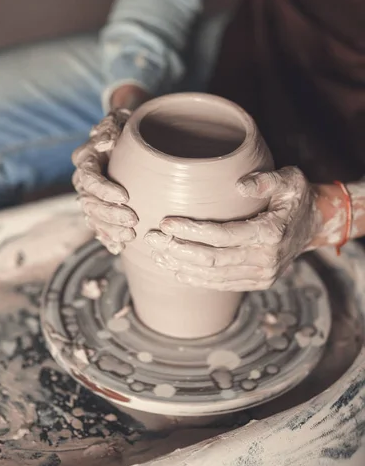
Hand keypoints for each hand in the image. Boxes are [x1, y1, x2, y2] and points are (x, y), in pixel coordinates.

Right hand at [72, 108, 137, 253]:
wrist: (125, 140)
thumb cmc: (124, 128)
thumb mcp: (119, 120)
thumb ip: (110, 127)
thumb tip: (106, 142)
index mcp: (85, 159)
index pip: (89, 178)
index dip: (104, 190)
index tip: (125, 196)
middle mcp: (82, 180)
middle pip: (90, 203)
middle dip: (110, 215)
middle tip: (133, 221)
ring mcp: (89, 197)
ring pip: (93, 218)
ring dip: (110, 229)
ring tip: (130, 237)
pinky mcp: (97, 209)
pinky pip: (97, 227)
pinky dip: (106, 238)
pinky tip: (117, 248)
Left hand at [145, 167, 321, 290]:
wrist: (314, 225)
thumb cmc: (296, 197)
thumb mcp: (290, 180)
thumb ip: (266, 180)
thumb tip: (239, 185)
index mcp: (270, 233)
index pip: (221, 235)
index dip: (191, 230)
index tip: (166, 222)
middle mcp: (265, 259)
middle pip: (211, 259)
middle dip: (177, 249)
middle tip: (151, 238)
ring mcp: (261, 275)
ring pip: (212, 275)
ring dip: (181, 266)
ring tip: (156, 253)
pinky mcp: (257, 282)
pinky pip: (221, 285)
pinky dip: (196, 279)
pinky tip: (176, 270)